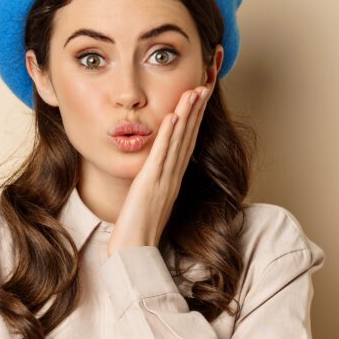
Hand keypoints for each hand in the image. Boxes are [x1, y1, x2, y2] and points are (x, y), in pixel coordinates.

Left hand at [106, 84, 209, 255]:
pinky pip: (161, 156)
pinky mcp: (150, 185)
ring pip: (179, 142)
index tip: (199, 98)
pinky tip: (173, 117)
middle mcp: (173, 177)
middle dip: (197, 110)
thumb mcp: (149, 202)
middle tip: (205, 85)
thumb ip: (154, 186)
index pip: (187, 144)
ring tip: (194, 91)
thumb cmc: (138, 231)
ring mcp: (163, 180)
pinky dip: (168, 136)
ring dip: (187, 115)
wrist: (134, 253)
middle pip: (188, 138)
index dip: (195, 120)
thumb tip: (153, 176)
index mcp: (173, 180)